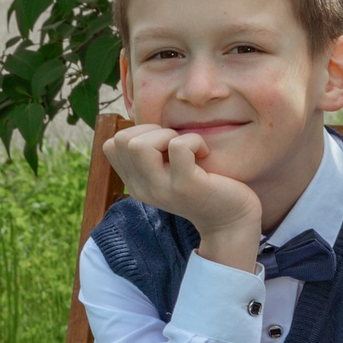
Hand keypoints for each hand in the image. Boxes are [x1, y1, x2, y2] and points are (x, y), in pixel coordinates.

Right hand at [103, 124, 262, 271]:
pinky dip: (194, 140)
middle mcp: (142, 189)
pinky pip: (179, 146)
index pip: (111, 145)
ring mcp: (162, 189)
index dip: (138, 133)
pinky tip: (204, 153)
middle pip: (121, 140)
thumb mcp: (168, 172)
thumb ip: (152, 154)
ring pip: (140, 144)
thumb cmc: (203, 186)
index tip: (163, 145)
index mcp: (135, 184)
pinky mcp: (186, 186)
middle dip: (152, 131)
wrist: (231, 221)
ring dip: (168, 136)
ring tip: (187, 149)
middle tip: (177, 145)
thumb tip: (143, 121)